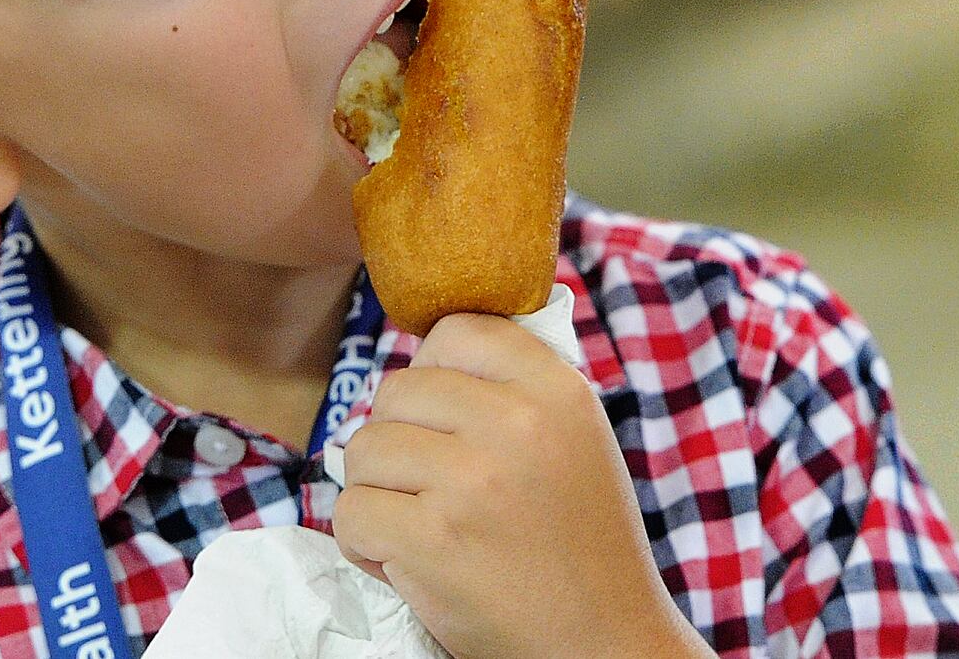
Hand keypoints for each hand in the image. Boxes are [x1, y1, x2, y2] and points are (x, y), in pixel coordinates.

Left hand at [332, 312, 713, 658]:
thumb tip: (428, 347)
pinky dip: (365, 543)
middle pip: (396, 391)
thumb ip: (515, 385)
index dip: (433, 369)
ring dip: (377, 491)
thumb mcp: (576, 436)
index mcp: (556, 389)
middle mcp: (516, 424)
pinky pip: (352, 513)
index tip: (445, 416)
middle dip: (399, 439)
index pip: (457, 330)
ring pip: (363, 449)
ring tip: (420, 522)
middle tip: (432, 486)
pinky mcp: (433, 542)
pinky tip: (406, 560)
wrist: (606, 643)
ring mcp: (471, 482)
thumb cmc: (582, 538)